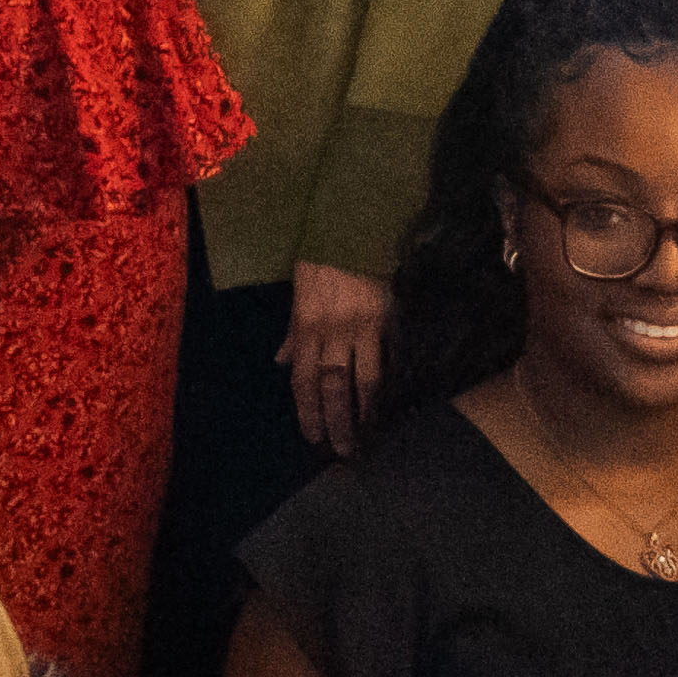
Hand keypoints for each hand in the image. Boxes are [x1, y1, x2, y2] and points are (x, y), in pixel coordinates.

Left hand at [280, 260, 388, 457]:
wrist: (352, 227)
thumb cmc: (322, 259)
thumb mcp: (299, 293)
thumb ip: (294, 331)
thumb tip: (283, 361)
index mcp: (306, 325)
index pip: (304, 379)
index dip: (307, 410)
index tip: (313, 436)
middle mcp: (332, 331)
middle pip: (332, 385)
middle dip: (336, 419)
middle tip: (342, 449)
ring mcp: (362, 327)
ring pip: (363, 378)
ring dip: (364, 410)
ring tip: (368, 435)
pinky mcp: (387, 318)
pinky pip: (388, 357)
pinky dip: (390, 381)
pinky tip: (394, 401)